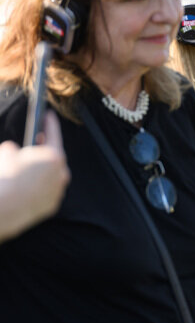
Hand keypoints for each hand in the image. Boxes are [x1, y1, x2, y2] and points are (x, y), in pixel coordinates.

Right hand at [0, 112, 69, 240]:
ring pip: (52, 175)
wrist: (4, 208)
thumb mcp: (6, 153)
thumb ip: (13, 148)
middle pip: (54, 157)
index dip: (50, 123)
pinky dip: (39, 186)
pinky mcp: (52, 204)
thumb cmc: (6, 177)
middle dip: (44, 149)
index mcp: (55, 156)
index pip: (54, 134)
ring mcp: (59, 190)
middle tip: (37, 141)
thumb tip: (14, 150)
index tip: (49, 115)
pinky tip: (28, 185)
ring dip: (42, 170)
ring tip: (29, 165)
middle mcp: (62, 173)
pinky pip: (47, 191)